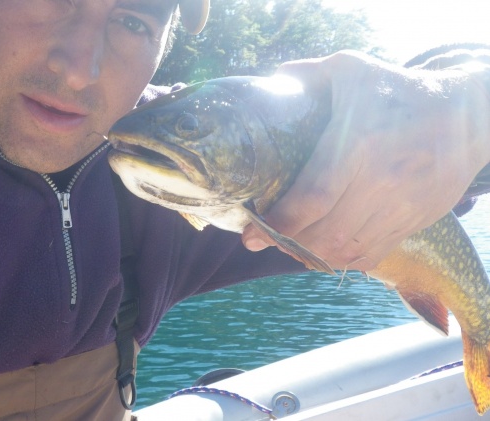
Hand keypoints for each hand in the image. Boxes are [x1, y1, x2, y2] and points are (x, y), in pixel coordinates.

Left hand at [242, 50, 489, 270]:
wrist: (468, 114)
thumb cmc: (400, 90)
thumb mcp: (353, 69)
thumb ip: (310, 74)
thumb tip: (275, 79)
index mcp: (359, 144)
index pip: (313, 198)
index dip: (278, 223)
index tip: (249, 235)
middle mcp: (381, 182)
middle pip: (326, 233)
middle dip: (287, 243)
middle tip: (264, 240)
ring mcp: (401, 206)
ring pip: (347, 249)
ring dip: (311, 255)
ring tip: (289, 246)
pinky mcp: (415, 221)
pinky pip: (372, 255)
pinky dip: (342, 260)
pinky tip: (323, 251)